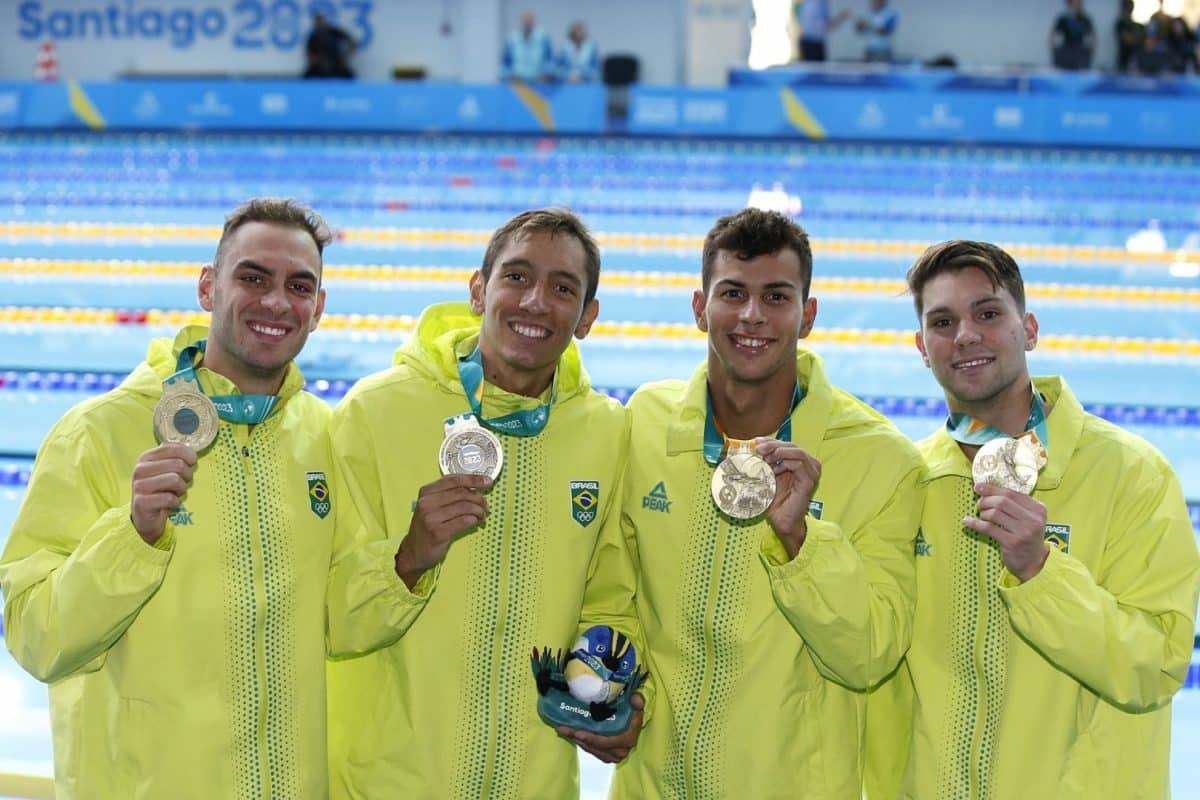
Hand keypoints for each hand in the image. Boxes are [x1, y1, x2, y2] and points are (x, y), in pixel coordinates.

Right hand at [130, 443, 196, 544]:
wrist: (146, 516)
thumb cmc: (160, 490)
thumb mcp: (167, 470)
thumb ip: (176, 458)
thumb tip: (191, 452)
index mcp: (146, 458)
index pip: (173, 448)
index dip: (188, 454)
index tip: (192, 461)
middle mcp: (140, 469)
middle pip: (178, 464)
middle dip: (187, 475)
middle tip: (183, 482)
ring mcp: (139, 486)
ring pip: (175, 480)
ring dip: (181, 489)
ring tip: (176, 492)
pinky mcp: (141, 502)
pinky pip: (170, 498)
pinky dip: (175, 502)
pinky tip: (169, 503)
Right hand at [394, 473, 491, 587]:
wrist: (414, 552)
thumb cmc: (427, 527)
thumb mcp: (432, 506)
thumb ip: (450, 495)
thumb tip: (476, 488)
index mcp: (426, 492)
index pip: (454, 480)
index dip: (473, 479)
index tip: (487, 481)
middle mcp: (427, 503)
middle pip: (462, 493)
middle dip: (479, 498)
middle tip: (486, 506)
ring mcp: (431, 518)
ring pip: (465, 507)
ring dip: (479, 511)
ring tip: (482, 516)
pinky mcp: (438, 533)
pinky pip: (464, 521)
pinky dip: (474, 520)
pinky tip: (476, 522)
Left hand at [556, 692, 643, 762]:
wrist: (633, 726)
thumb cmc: (634, 715)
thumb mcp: (637, 707)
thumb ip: (637, 702)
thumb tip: (635, 697)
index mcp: (627, 740)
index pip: (607, 741)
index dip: (592, 738)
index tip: (577, 732)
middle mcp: (619, 751)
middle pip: (594, 746)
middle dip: (577, 737)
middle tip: (563, 728)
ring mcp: (611, 755)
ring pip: (590, 748)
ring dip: (575, 739)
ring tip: (562, 729)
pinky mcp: (605, 755)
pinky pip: (590, 749)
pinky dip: (580, 741)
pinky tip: (570, 733)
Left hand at [755, 439, 820, 559]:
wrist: (782, 521)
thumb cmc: (775, 501)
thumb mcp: (767, 477)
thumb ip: (764, 463)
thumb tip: (751, 448)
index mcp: (799, 462)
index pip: (786, 444)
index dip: (771, 440)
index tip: (755, 441)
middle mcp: (808, 465)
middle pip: (792, 445)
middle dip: (773, 444)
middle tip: (758, 448)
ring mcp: (811, 472)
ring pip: (797, 451)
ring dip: (778, 452)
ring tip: (764, 458)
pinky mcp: (809, 480)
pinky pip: (799, 463)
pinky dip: (785, 463)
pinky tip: (774, 470)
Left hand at [963, 483, 1048, 580]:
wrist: (1034, 562)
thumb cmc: (1026, 535)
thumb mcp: (1028, 518)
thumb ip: (1014, 504)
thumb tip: (986, 489)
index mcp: (1038, 509)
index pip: (1012, 493)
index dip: (992, 489)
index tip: (978, 486)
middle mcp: (1033, 519)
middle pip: (1002, 501)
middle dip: (986, 500)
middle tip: (978, 504)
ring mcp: (1024, 532)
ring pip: (995, 514)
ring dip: (983, 513)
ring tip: (981, 516)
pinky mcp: (1012, 543)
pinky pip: (988, 528)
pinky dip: (975, 523)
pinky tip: (967, 521)